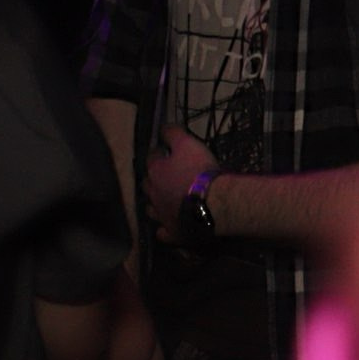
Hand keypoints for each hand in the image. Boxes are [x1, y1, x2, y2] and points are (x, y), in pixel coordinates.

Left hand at [145, 126, 217, 243]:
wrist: (211, 202)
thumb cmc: (199, 170)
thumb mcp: (188, 144)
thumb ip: (174, 134)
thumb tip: (163, 127)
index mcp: (155, 172)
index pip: (151, 157)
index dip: (158, 152)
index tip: (165, 150)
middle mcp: (153, 193)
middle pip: (147, 184)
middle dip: (153, 178)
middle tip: (165, 175)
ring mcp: (160, 214)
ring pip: (151, 208)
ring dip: (156, 203)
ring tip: (164, 200)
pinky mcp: (171, 232)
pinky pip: (162, 231)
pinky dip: (163, 227)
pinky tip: (167, 225)